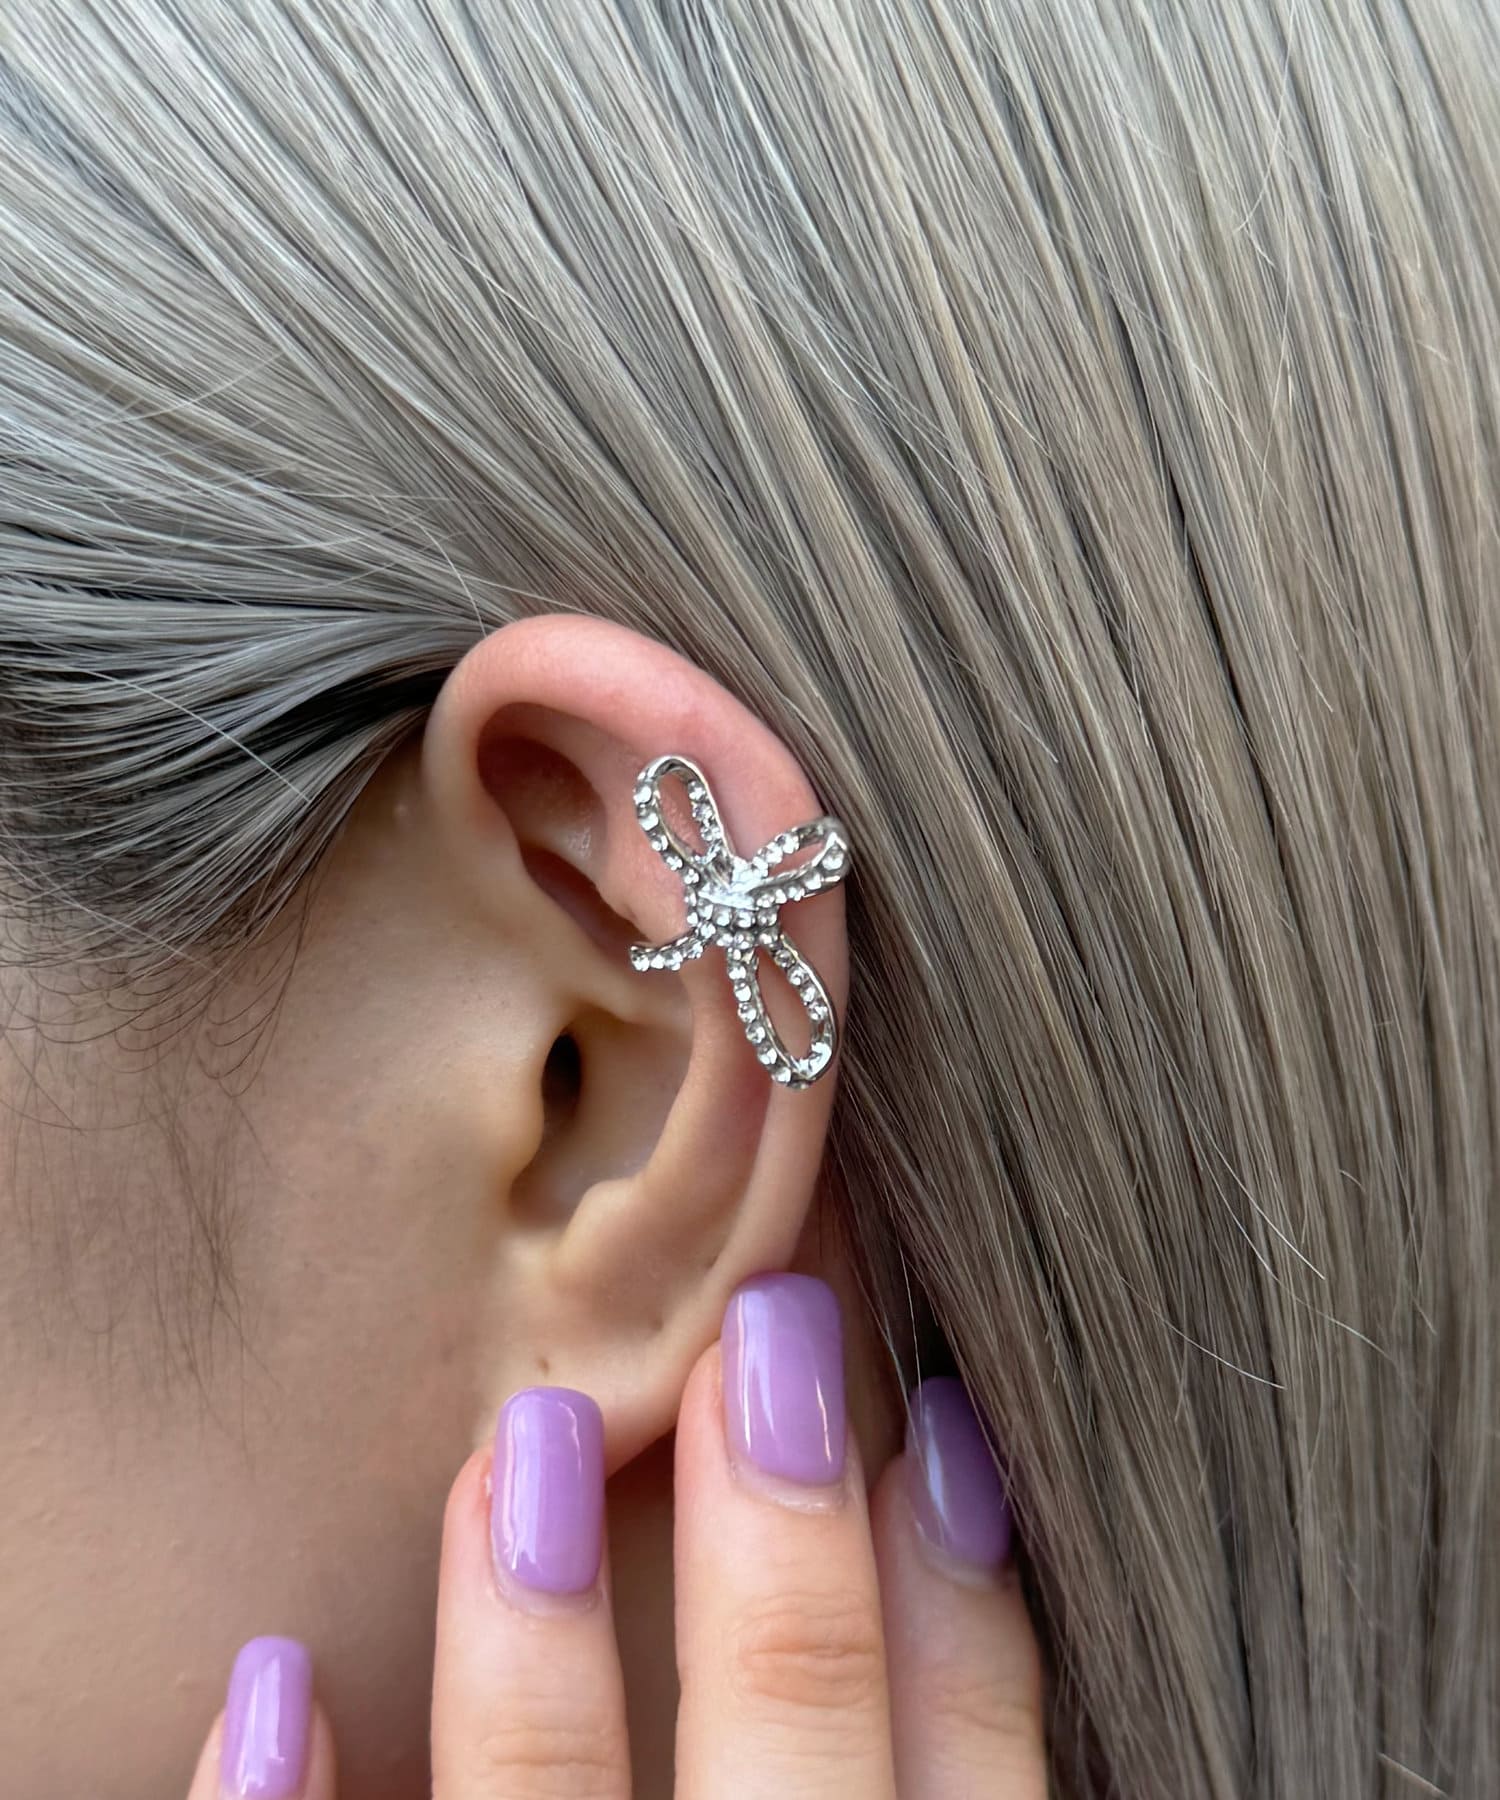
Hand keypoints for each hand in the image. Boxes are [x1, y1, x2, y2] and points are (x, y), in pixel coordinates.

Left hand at [188, 1274, 1046, 1796]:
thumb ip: (929, 1762)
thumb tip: (953, 1490)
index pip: (984, 1780)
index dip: (967, 1596)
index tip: (940, 1414)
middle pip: (799, 1753)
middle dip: (788, 1546)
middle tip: (768, 1331)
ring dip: (543, 1649)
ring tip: (525, 1446)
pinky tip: (268, 1683)